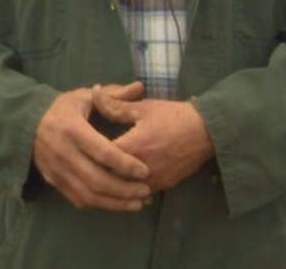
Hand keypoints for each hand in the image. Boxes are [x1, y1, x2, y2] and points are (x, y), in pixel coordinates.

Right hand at [32, 87, 150, 210]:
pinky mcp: (54, 182)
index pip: (102, 152)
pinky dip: (100, 205)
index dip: (125, 164)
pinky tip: (117, 203)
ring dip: (115, 203)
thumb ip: (113, 95)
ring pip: (88, 195)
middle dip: (124, 189)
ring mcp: (57, 170)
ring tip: (138, 203)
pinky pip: (79, 199)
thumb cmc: (62, 109)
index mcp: (72, 129)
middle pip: (97, 179)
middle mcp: (63, 153)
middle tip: (146, 191)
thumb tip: (140, 87)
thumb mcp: (84, 97)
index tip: (145, 171)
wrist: (26, 124)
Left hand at [92, 81, 215, 191]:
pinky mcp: (163, 186)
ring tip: (98, 176)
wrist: (207, 131)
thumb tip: (92, 92)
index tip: (78, 148)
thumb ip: (115, 105)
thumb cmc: (173, 116)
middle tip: (84, 164)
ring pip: (124, 190)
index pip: (100, 157)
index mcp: (132, 147)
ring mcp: (153, 180)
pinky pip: (139, 193)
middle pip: (109, 178)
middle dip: (96, 171)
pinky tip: (119, 183)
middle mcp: (140, 169)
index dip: (87, 153)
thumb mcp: (142, 107)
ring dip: (111, 184)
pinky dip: (128, 189)